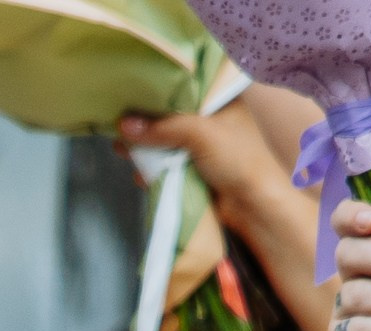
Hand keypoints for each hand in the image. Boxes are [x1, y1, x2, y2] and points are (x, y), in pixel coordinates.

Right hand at [119, 102, 283, 208]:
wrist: (251, 205)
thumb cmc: (237, 159)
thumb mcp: (200, 134)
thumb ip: (163, 128)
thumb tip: (123, 126)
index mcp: (218, 98)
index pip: (184, 85)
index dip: (158, 88)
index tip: (131, 89)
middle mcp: (208, 117)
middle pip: (169, 114)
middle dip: (145, 121)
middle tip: (119, 124)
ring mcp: (199, 144)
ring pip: (164, 140)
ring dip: (144, 148)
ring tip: (122, 151)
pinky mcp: (191, 168)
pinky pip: (165, 163)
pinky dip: (151, 168)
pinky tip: (139, 173)